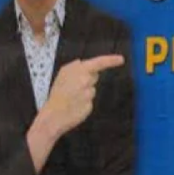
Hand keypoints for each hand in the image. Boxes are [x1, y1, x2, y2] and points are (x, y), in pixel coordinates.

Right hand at [27, 54, 123, 172]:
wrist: (52, 115)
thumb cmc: (57, 95)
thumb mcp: (62, 75)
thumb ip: (75, 68)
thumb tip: (84, 64)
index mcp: (77, 70)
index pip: (98, 62)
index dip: (111, 60)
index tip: (120, 59)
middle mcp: (84, 80)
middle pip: (94, 77)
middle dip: (87, 80)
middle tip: (74, 87)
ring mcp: (88, 93)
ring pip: (92, 90)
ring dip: (84, 93)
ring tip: (72, 98)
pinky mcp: (90, 105)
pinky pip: (90, 101)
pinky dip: (84, 103)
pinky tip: (75, 105)